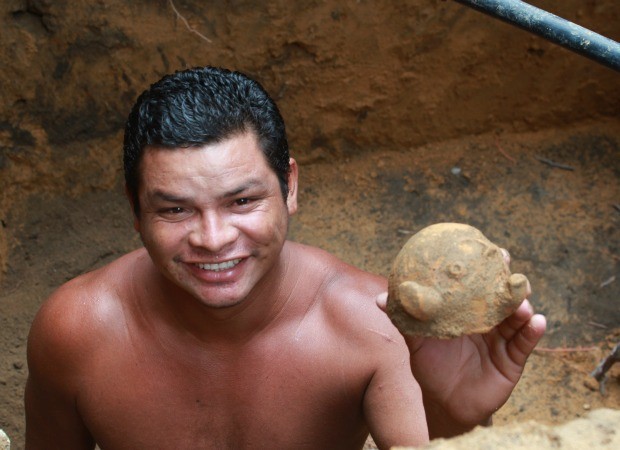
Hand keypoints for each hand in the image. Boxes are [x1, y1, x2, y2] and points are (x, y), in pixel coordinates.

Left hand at [377, 249, 545, 436]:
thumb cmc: (430, 368)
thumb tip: (380, 299)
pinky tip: (537, 322)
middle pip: (503, 297)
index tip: (489, 250)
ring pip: (517, 318)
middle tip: (508, 268)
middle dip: (509, 282)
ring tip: (522, 303)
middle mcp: (488, 322)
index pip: (479, 287)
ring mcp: (502, 340)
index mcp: (467, 314)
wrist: (444, 404)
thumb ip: (405, 321)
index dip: (486, 268)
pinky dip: (532, 332)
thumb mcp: (418, 343)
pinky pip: (525, 344)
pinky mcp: (513, 361)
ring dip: (522, 307)